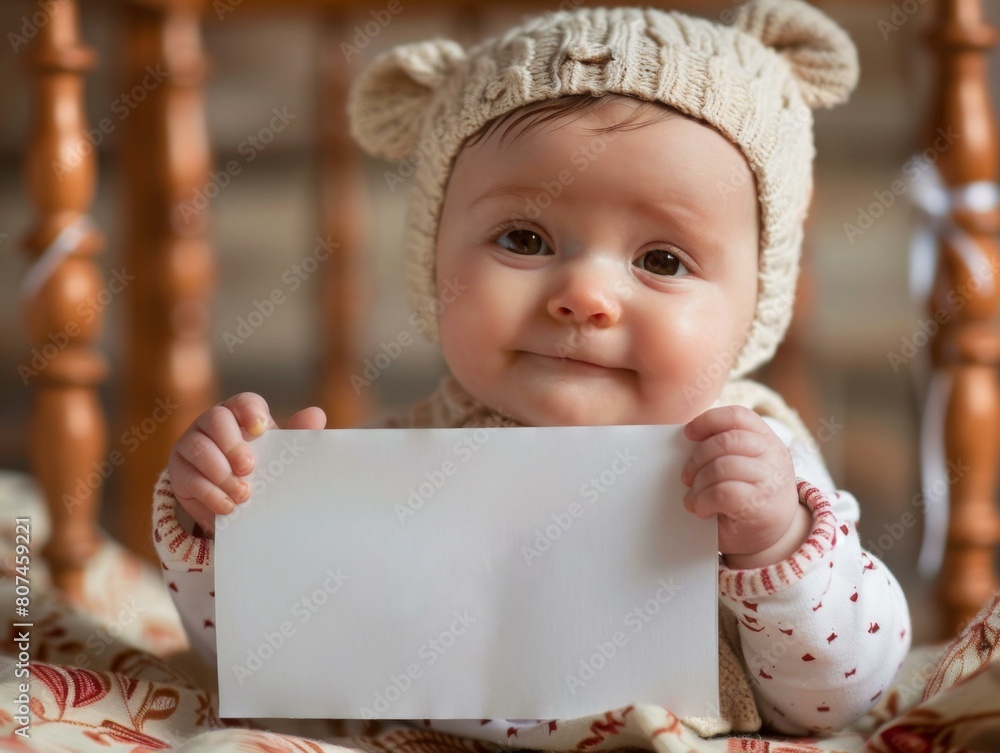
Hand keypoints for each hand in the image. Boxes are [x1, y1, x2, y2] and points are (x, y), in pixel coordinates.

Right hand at [167, 392, 325, 533]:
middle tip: (249, 468)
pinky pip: (189, 479)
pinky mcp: (179, 471)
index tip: (261, 429)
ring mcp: (191, 444)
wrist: (234, 498)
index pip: (243, 401)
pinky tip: (228, 507)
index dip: (251, 412)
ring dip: (221, 473)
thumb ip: (298, 435)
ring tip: (243, 494)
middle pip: (215, 420)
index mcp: (240, 413)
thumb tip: (316, 416)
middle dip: (232, 444)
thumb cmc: (262, 465)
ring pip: (198, 449)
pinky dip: (210, 495)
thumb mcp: (280, 452)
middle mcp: (212, 422)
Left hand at [681, 405, 809, 568]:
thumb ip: (726, 450)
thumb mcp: (744, 466)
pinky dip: (703, 501)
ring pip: (721, 467)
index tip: (688, 433)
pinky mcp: (759, 505)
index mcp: (767, 439)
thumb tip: (687, 439)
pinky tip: (702, 509)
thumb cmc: (751, 498)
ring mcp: (769, 480)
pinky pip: (721, 493)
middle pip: (725, 441)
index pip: (738, 416)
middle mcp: (773, 455)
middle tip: (686, 477)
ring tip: (694, 497)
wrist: (776, 538)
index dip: (709, 420)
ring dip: (698, 484)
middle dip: (697, 458)